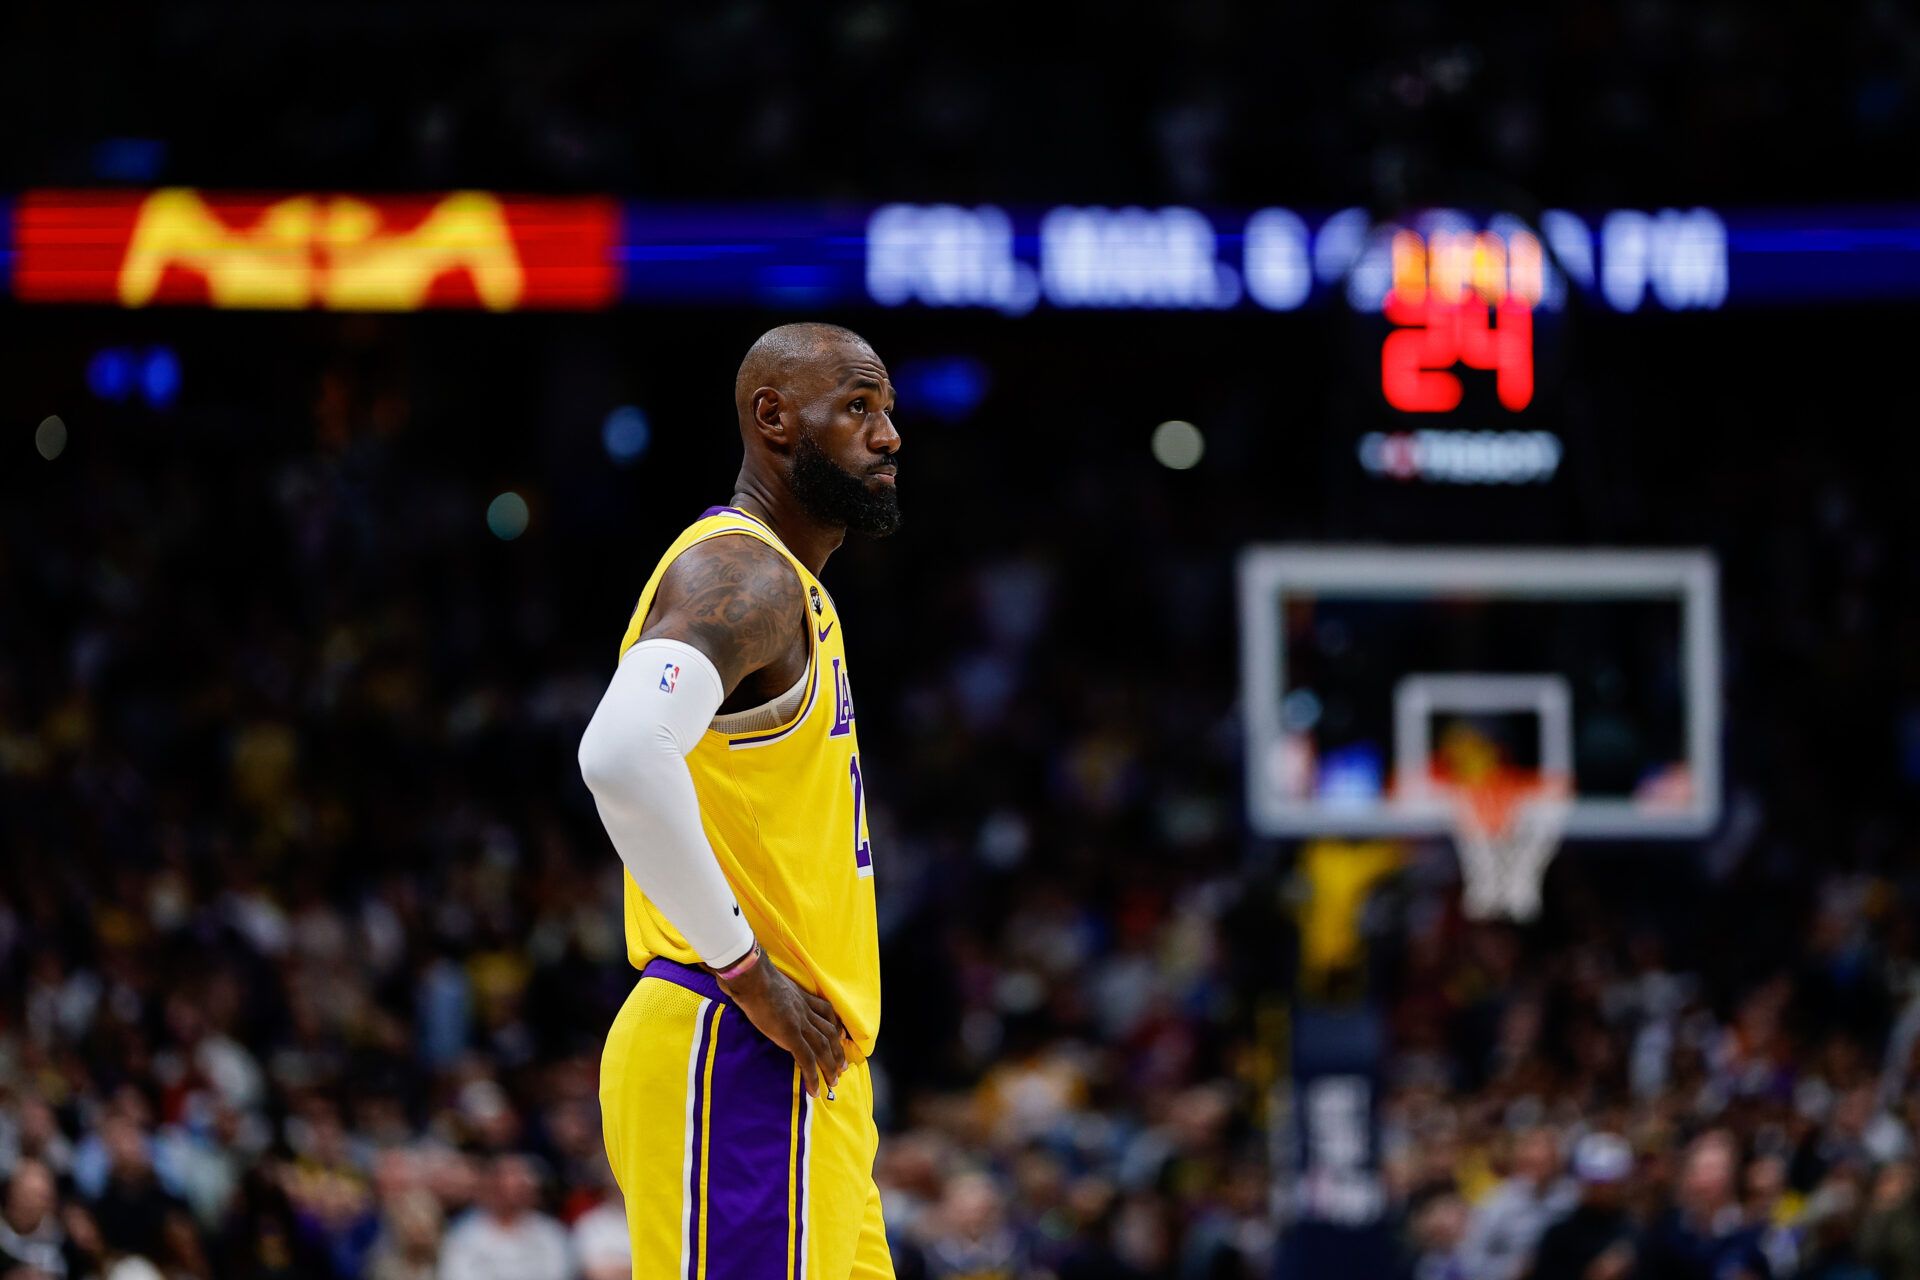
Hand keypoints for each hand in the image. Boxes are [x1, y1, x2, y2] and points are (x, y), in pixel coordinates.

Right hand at [716, 947, 847, 1097]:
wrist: (752, 976)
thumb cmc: (754, 976)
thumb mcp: (771, 982)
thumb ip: (774, 991)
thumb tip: (763, 995)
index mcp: (801, 997)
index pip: (826, 1012)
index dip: (835, 1026)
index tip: (841, 1037)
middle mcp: (805, 1010)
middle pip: (829, 1033)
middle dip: (838, 1051)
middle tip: (842, 1068)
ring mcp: (799, 1022)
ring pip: (823, 1047)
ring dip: (830, 1066)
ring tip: (833, 1081)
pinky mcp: (790, 1034)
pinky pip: (806, 1058)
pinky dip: (812, 1075)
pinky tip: (814, 1089)